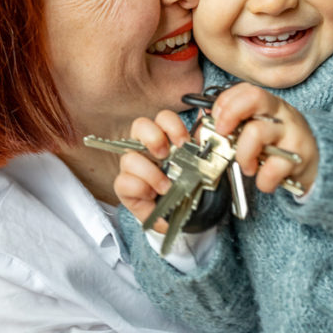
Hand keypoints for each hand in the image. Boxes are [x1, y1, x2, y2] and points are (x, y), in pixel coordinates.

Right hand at [112, 110, 190, 232]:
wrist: (182, 214)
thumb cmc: (186, 187)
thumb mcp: (198, 168)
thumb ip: (202, 148)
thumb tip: (208, 129)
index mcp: (165, 139)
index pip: (163, 118)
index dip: (172, 126)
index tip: (184, 142)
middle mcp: (145, 148)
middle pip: (140, 125)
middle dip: (154, 138)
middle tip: (165, 155)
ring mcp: (132, 167)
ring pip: (129, 158)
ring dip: (151, 174)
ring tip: (166, 187)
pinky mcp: (124, 187)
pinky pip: (123, 182)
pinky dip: (141, 190)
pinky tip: (153, 197)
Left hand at [210, 83, 318, 193]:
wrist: (317, 163)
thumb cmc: (281, 146)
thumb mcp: (260, 130)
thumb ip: (235, 127)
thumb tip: (205, 129)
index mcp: (269, 105)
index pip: (246, 90)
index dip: (225, 103)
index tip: (216, 120)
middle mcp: (281, 114)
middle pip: (254, 98)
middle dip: (230, 114)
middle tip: (223, 134)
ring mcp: (292, 133)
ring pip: (257, 133)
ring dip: (243, 155)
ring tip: (248, 166)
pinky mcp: (299, 157)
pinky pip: (273, 168)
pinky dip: (263, 180)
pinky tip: (265, 180)